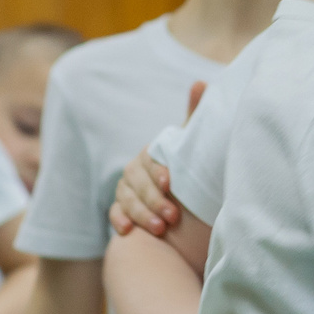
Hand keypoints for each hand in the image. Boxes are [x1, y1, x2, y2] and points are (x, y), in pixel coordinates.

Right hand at [107, 80, 203, 236]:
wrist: (191, 210)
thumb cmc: (192, 172)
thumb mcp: (193, 146)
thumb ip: (195, 116)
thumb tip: (200, 82)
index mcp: (152, 154)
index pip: (149, 160)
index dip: (158, 172)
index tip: (171, 183)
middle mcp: (135, 170)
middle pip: (136, 182)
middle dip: (153, 199)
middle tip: (172, 216)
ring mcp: (127, 191)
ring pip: (126, 199)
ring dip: (141, 214)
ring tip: (160, 229)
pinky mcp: (123, 211)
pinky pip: (114, 213)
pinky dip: (120, 221)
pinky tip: (128, 231)